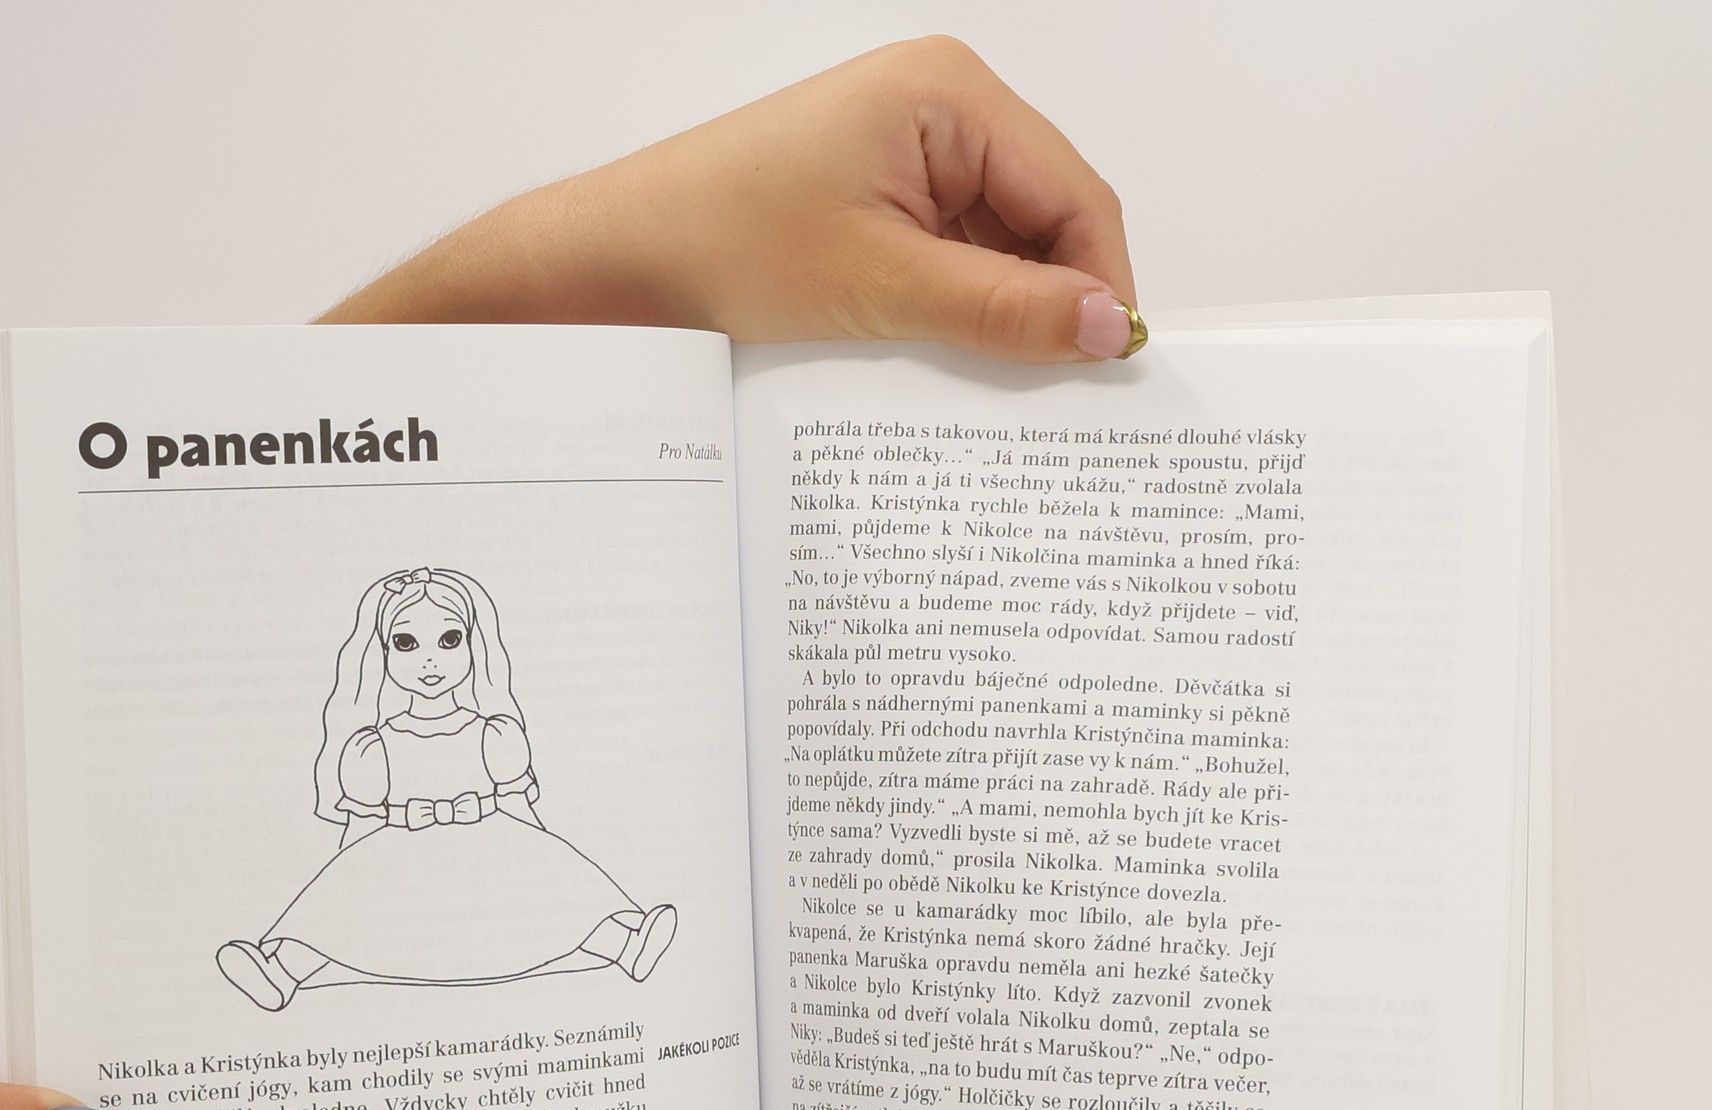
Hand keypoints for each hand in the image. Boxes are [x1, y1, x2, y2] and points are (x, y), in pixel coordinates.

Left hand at [327, 36, 1140, 362]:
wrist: (617, 263)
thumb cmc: (725, 247)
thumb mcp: (881, 289)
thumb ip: (1002, 310)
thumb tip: (1106, 329)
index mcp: (950, 96)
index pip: (1074, 194)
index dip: (1099, 283)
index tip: (1109, 370)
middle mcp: (938, 109)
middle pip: (1044, 218)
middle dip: (1052, 303)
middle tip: (1062, 398)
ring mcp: (904, 155)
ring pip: (999, 248)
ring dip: (1003, 318)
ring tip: (1001, 394)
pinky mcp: (874, 200)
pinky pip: (950, 260)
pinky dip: (959, 315)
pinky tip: (951, 368)